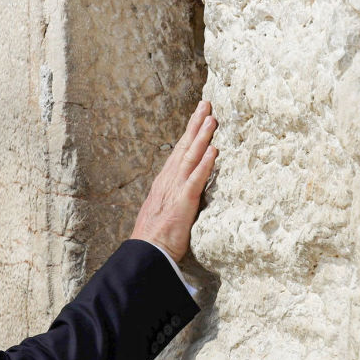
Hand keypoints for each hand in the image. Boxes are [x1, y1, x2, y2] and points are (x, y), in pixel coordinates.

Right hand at [131, 101, 217, 262]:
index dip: (190, 134)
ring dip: (201, 137)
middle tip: (206, 104)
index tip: (199, 116)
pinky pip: (195, 180)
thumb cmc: (157, 239)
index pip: (179, 153)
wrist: (146, 255)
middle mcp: (168, 182)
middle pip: (183, 148)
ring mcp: (174, 191)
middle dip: (195, 125)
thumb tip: (186, 193)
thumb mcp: (165, 213)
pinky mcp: (182, 203)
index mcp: (165, 184)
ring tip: (212, 119)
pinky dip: (205, 164)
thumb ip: (175, 199)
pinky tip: (214, 151)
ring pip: (190, 158)